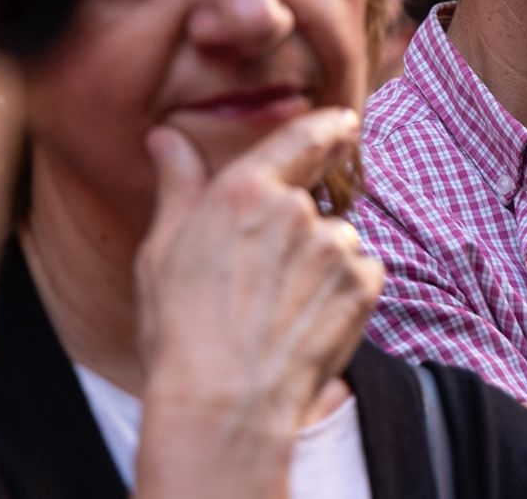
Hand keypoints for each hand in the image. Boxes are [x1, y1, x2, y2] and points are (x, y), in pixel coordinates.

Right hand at [132, 108, 383, 494]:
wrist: (223, 403)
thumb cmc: (180, 331)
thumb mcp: (162, 251)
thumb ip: (179, 185)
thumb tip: (166, 137)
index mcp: (244, 191)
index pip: (301, 138)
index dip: (328, 127)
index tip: (344, 123)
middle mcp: (296, 210)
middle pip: (314, 205)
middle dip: (299, 233)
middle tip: (264, 282)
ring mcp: (335, 247)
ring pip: (339, 243)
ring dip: (322, 265)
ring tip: (280, 310)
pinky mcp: (363, 285)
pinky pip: (363, 274)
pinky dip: (345, 293)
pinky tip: (309, 322)